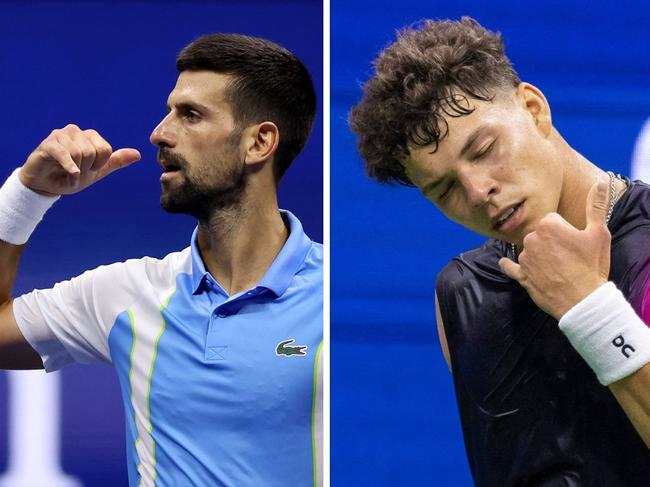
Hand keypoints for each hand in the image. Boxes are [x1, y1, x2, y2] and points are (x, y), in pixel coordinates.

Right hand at [19, 124, 140, 195]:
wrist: (47, 186)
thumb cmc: (72, 177)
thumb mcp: (98, 171)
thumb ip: (116, 161)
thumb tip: (138, 154)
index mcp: (90, 136)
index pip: (105, 150)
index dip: (98, 165)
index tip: (88, 170)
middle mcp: (76, 131)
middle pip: (93, 152)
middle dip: (86, 168)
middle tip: (76, 172)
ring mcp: (61, 135)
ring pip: (79, 153)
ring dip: (76, 170)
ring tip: (69, 173)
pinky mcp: (48, 143)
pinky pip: (65, 154)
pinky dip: (70, 170)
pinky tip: (70, 178)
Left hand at [499, 177, 611, 318]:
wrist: (583, 300)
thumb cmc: (591, 266)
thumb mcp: (599, 233)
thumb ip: (596, 205)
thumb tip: (602, 182)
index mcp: (548, 225)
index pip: (553, 220)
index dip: (565, 230)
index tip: (574, 240)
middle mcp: (531, 238)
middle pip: (540, 234)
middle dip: (551, 242)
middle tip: (568, 255)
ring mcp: (525, 258)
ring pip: (530, 250)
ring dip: (540, 256)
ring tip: (558, 267)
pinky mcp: (521, 275)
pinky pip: (511, 267)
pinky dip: (510, 265)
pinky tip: (504, 262)